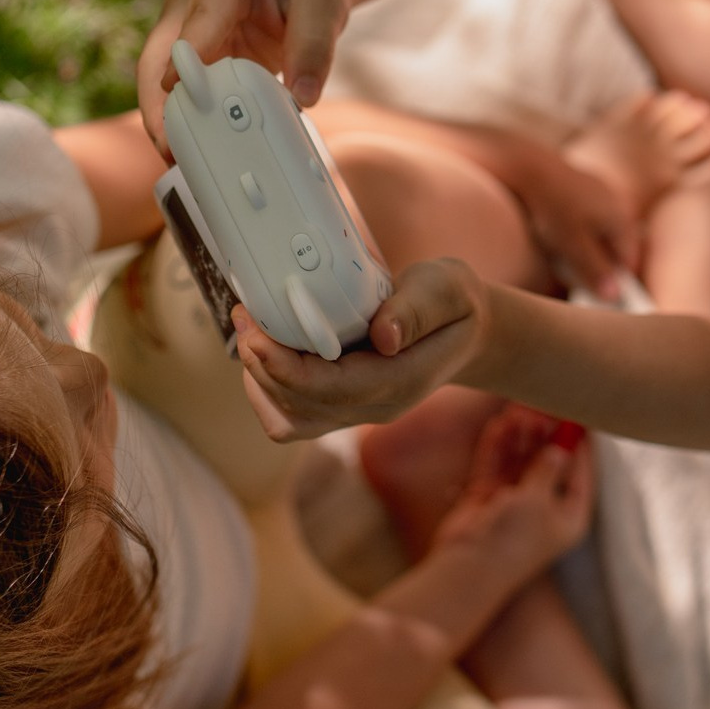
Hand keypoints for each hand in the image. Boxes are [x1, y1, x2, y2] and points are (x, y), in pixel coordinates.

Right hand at [138, 0, 354, 145]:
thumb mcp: (325, 6)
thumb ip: (315, 47)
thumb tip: (303, 98)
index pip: (201, 15)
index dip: (189, 50)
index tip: (176, 85)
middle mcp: (191, 1)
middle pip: (160, 51)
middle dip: (157, 99)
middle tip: (166, 143)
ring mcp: (185, 30)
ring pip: (158, 76)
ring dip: (163, 117)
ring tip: (173, 157)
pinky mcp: (193, 58)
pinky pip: (178, 91)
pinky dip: (180, 119)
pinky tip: (187, 150)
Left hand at [231, 258, 488, 440]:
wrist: (465, 332)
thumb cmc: (453, 304)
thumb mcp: (446, 289)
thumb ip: (417, 310)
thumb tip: (382, 335)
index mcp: (400, 381)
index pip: (330, 389)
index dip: (284, 366)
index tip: (255, 331)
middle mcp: (375, 407)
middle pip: (300, 406)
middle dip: (262, 364)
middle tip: (244, 314)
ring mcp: (356, 413)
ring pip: (288, 419)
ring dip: (259, 380)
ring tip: (249, 331)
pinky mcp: (341, 408)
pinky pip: (291, 418)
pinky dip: (267, 391)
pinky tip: (263, 354)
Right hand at [426, 405, 595, 577]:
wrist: (469, 568)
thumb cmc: (514, 539)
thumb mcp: (539, 499)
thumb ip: (548, 468)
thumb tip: (560, 448)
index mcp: (568, 517)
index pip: (581, 475)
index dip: (580, 445)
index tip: (579, 415)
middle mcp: (543, 510)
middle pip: (547, 465)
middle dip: (544, 435)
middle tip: (543, 404)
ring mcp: (513, 505)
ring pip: (519, 462)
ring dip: (520, 437)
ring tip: (519, 410)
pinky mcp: (486, 500)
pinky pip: (494, 467)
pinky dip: (496, 447)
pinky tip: (498, 424)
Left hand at [502, 147, 636, 300]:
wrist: (523, 164)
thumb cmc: (550, 204)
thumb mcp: (571, 242)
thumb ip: (593, 269)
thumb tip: (615, 297)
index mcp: (619, 216)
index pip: (628, 260)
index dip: (618, 283)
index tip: (604, 302)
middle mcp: (612, 203)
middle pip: (613, 248)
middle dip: (599, 268)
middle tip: (580, 287)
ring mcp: (594, 194)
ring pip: (595, 235)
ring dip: (583, 252)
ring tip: (562, 262)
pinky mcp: (573, 191)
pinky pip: (579, 221)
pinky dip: (571, 236)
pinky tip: (550, 240)